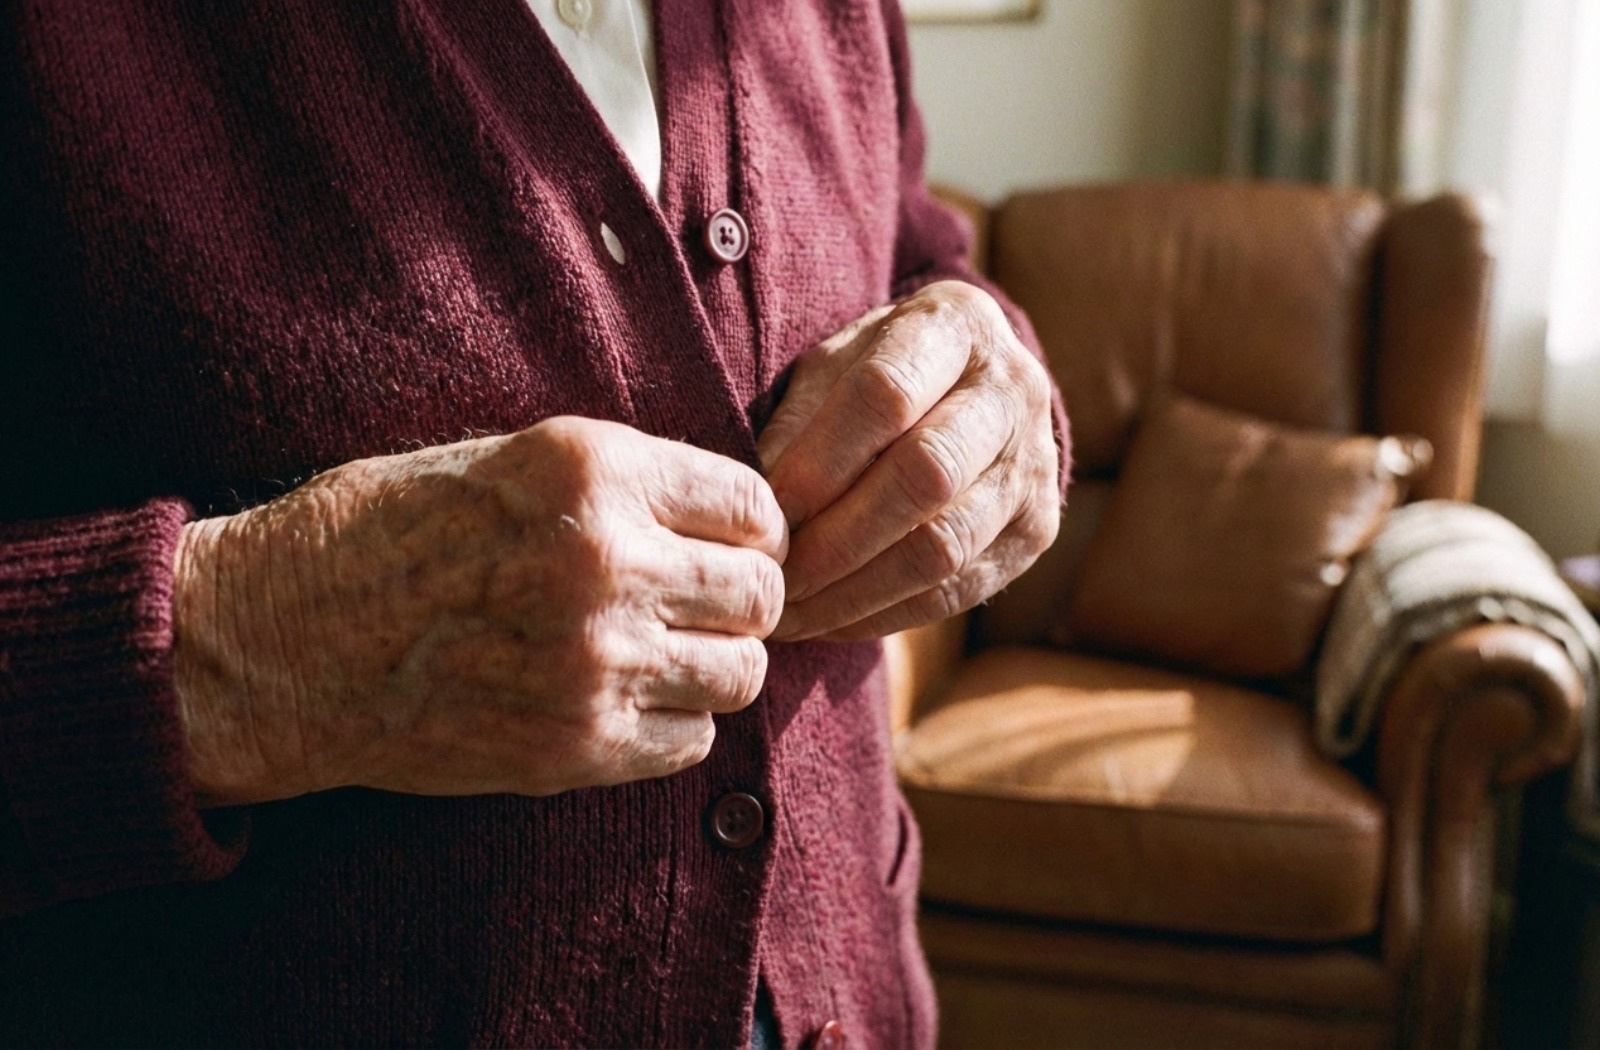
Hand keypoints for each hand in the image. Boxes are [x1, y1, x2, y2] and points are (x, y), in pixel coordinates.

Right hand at [172, 417, 786, 804]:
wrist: (276, 641)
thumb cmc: (382, 534)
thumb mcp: (503, 458)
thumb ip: (622, 481)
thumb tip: (731, 517)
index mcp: (590, 470)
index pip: (753, 506)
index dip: (750, 529)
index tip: (729, 545)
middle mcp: (603, 561)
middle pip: (760, 595)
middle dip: (738, 599)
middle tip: (697, 604)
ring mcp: (593, 661)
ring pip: (740, 673)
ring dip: (712, 664)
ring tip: (660, 653)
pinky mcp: (574, 746)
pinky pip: (693, 741)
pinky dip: (673, 724)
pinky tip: (622, 700)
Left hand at [758, 280, 1059, 640]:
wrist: (973, 385)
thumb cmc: (881, 371)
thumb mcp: (835, 364)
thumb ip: (799, 418)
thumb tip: (762, 502)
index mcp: (956, 326)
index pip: (887, 396)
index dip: (820, 461)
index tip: (765, 511)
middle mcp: (1012, 391)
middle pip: (926, 476)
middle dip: (837, 540)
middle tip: (773, 578)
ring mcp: (1035, 464)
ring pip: (945, 545)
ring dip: (856, 591)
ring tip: (791, 615)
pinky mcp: (1036, 529)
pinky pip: (960, 588)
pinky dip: (887, 614)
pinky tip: (831, 621)